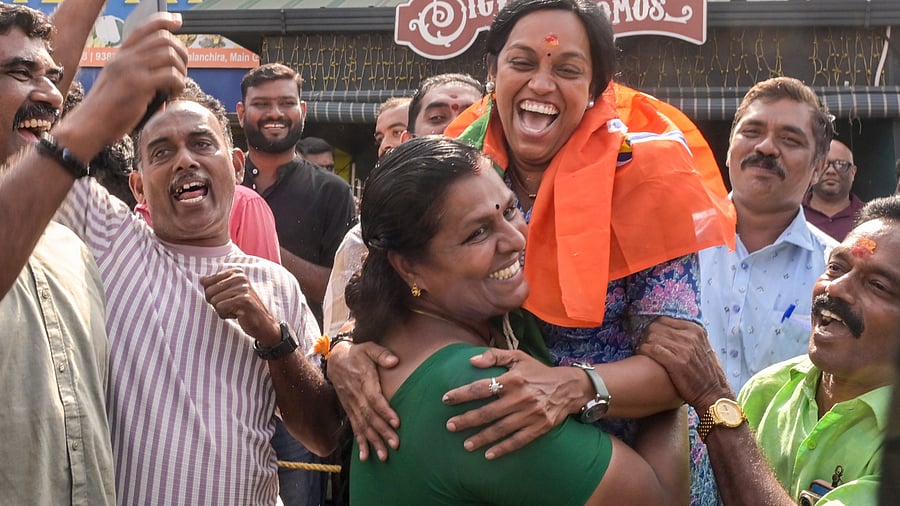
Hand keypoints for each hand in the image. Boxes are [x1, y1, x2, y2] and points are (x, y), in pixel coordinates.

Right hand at [59, 13, 187, 158]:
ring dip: (181, 72)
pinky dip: (179, 86)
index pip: (143, 28)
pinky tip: (172, 96)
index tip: (177, 21)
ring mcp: (130, 69)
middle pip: (163, 39)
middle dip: (181, 53)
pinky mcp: (138, 85)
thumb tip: (167, 74)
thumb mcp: (120, 83)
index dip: (163, 21)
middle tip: (182, 72)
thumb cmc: (107, 110)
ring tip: (176, 87)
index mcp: (120, 55)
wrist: (90, 125)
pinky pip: (171, 76)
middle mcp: (124, 57)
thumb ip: (138, 73)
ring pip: (170, 55)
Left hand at [200, 267, 278, 343]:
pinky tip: (237, 314)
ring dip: (221, 310)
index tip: (227, 298)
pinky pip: (220, 307)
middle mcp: (240, 277)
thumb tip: (201, 279)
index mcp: (236, 272)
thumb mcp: (229, 293)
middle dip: (216, 303)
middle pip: (208, 291)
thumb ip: (215, 285)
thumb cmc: (243, 308)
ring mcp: (243, 288)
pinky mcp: (243, 299)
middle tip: (231, 306)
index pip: (207, 282)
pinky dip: (225, 315)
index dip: (213, 295)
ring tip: (236, 310)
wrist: (262, 323)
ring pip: (213, 301)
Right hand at [326, 340, 399, 460]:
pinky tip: (364, 456)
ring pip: (362, 425)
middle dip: (382, 431)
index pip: (374, 399)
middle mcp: (356, 395)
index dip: (385, 411)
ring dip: (373, 441)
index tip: (396, 422)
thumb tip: (394, 361)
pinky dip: (360, 442)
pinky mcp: (349, 410)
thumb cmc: (357, 354)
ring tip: (383, 456)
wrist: (335, 359)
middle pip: (370, 416)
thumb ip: (381, 354)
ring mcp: (351, 404)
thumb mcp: (369, 348)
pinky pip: (354, 428)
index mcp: (363, 380)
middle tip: (395, 444)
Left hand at [442, 349, 584, 459]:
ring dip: (481, 438)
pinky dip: (503, 449)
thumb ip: (494, 356)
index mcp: (512, 379)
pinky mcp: (539, 428)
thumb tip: (472, 360)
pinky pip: (518, 441)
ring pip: (501, 429)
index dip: (462, 394)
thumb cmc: (538, 372)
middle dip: (467, 420)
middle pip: (488, 412)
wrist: (569, 387)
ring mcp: (530, 414)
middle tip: (450, 426)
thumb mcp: (518, 357)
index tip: (446, 399)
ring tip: (465, 445)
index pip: (481, 387)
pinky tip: (488, 455)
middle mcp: (520, 398)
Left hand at [637, 316, 732, 409]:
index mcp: (695, 330)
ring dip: (643, 344)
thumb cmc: (705, 373)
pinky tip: (642, 357)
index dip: (654, 328)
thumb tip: (668, 329)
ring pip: (651, 337)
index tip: (650, 337)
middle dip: (646, 336)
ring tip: (642, 352)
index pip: (664, 320)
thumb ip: (687, 336)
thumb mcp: (702, 347)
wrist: (713, 394)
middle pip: (655, 327)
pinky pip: (651, 349)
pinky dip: (643, 351)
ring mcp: (684, 349)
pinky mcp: (676, 362)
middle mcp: (690, 336)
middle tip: (643, 345)